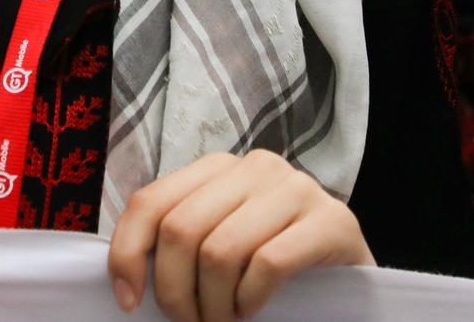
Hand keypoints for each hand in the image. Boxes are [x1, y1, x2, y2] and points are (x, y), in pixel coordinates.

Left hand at [107, 150, 373, 321]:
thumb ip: (179, 240)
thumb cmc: (273, 261)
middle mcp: (256, 166)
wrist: (348, 274)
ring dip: (213, 303)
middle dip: (174, 291)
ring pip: (220, 250)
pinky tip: (253, 310)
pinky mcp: (332, 221)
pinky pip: (268, 264)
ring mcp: (297, 188)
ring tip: (222, 320)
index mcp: (218, 167)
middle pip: (181, 230)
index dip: (128, 254)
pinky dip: (250, 299)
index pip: (151, 202)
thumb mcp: (219, 241)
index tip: (129, 301)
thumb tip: (125, 279)